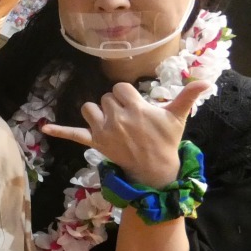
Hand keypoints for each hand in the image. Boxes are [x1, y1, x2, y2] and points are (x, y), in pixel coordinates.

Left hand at [42, 81, 212, 188]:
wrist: (155, 169)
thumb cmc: (166, 140)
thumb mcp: (177, 117)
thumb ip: (188, 96)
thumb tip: (207, 81)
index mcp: (135, 108)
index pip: (119, 89)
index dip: (126, 96)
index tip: (136, 106)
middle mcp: (117, 118)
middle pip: (105, 98)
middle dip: (115, 105)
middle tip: (130, 120)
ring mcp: (104, 130)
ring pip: (89, 109)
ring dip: (97, 113)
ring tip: (112, 123)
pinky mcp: (95, 142)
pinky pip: (74, 134)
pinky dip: (58, 131)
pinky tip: (43, 128)